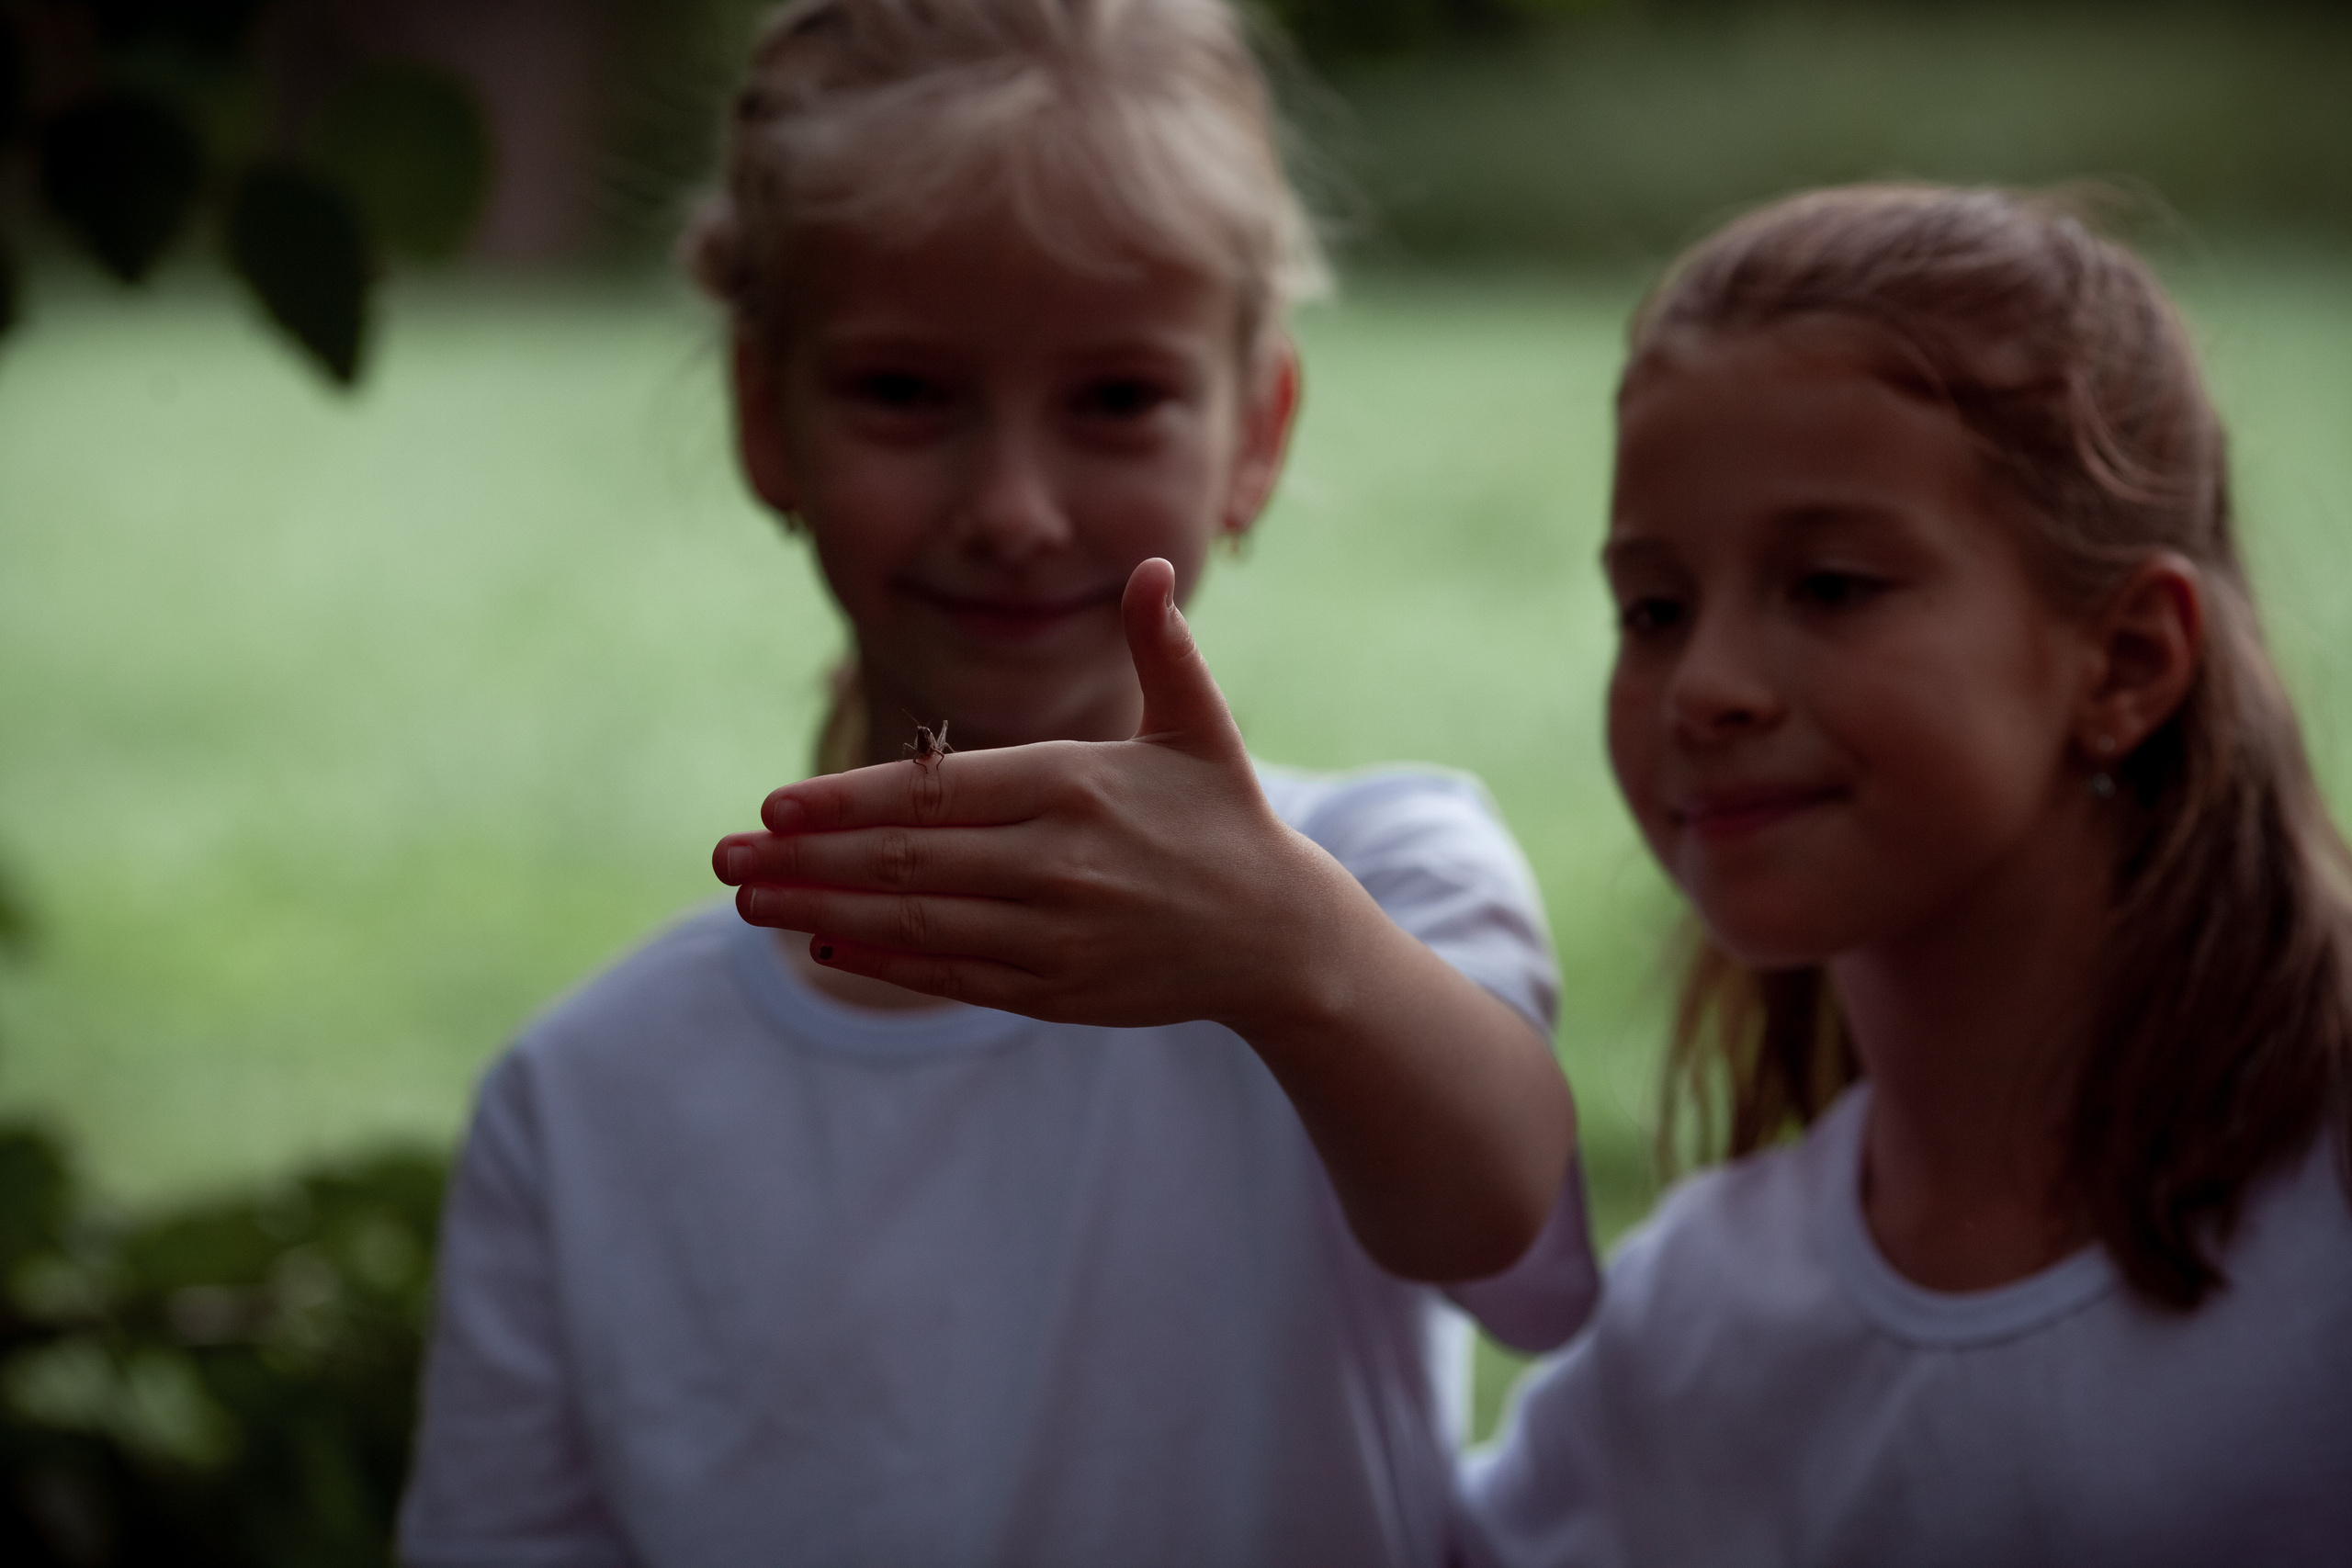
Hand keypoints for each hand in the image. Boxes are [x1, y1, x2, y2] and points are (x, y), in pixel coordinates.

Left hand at [712, 558, 1339, 1032]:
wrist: (1278, 937)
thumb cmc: (1225, 819)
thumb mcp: (1199, 727)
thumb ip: (1162, 649)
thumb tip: (1151, 568)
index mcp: (1078, 787)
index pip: (937, 793)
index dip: (848, 802)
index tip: (775, 805)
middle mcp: (1058, 864)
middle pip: (908, 862)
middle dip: (807, 860)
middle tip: (725, 854)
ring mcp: (1054, 934)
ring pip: (917, 922)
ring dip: (823, 911)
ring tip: (751, 899)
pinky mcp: (1056, 989)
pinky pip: (952, 974)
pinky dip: (884, 959)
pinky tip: (825, 944)